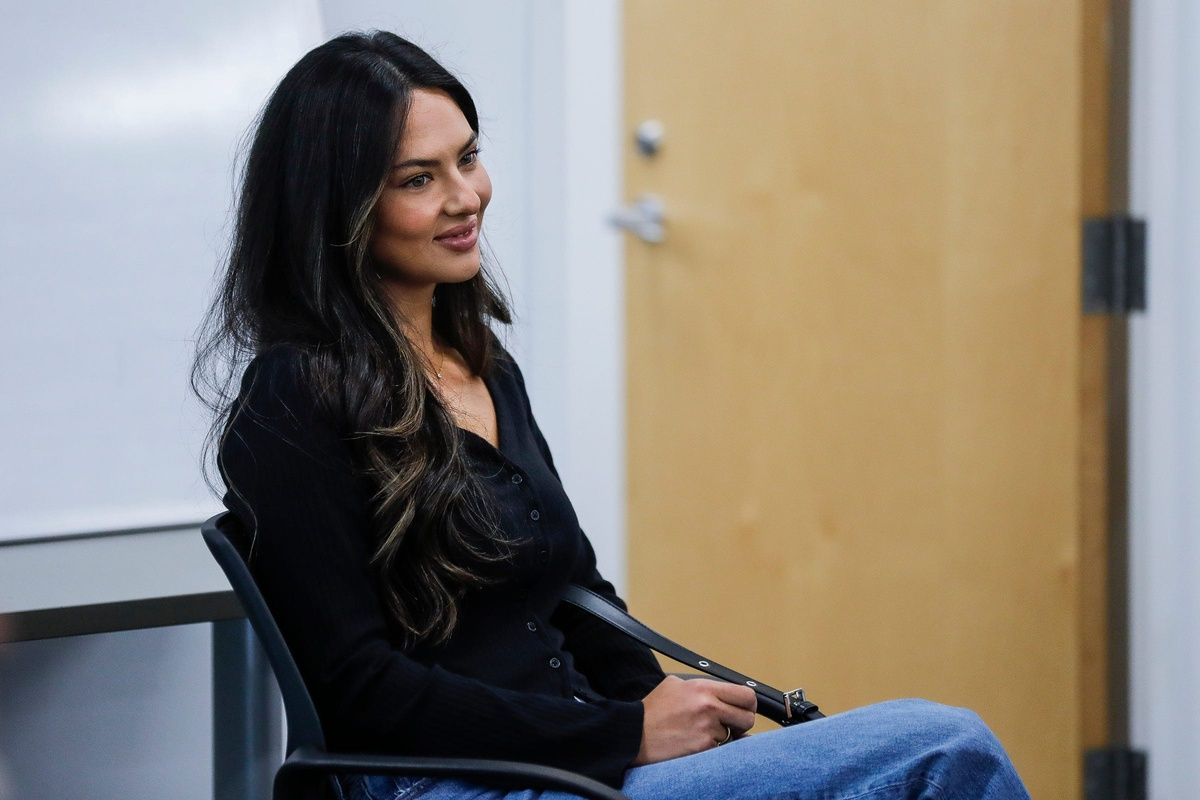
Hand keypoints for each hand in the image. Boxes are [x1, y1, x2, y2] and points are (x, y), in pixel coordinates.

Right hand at [632, 675, 756, 764]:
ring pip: (733, 736)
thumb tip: (723, 691)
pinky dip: (711, 748)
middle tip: (730, 725)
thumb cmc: (653, 710)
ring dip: (722, 737)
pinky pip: (720, 749)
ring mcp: (707, 728)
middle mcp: (709, 706)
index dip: (748, 704)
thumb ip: (702, 686)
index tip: (743, 709)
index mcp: (704, 688)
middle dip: (741, 723)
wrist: (635, 733)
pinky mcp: (703, 747)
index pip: (746, 695)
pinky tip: (695, 742)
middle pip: (748, 718)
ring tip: (701, 733)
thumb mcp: (675, 684)